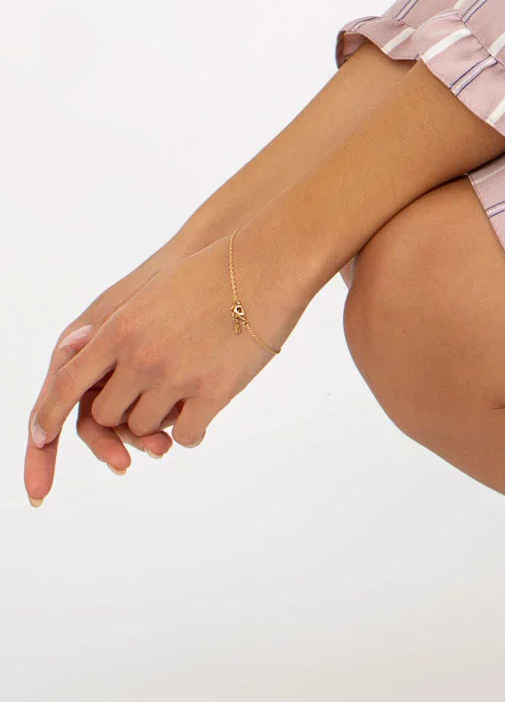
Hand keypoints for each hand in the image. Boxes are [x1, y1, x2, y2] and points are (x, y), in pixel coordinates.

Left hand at [24, 233, 294, 504]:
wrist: (267, 264)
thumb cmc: (213, 271)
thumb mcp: (151, 291)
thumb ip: (117, 326)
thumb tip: (78, 349)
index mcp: (119, 329)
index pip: (66, 385)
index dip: (48, 417)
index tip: (39, 437)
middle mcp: (140, 357)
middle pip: (106, 413)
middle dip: (121, 411)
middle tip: (147, 397)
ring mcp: (176, 377)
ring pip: (144, 427)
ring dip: (158, 421)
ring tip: (183, 395)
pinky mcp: (213, 392)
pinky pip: (185, 435)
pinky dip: (189, 432)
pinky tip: (202, 414)